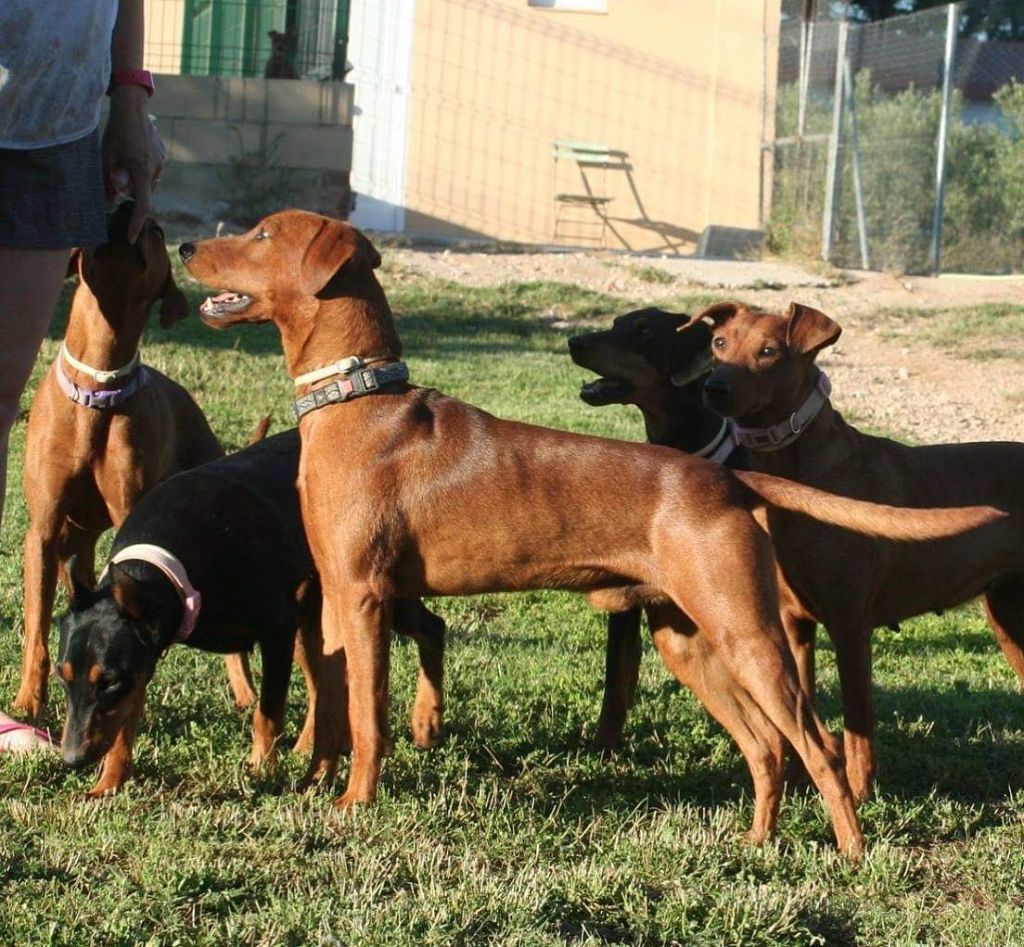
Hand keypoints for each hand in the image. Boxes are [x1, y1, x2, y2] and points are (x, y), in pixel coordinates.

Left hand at [102, 85, 166, 241]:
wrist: (132, 107)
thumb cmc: (116, 132)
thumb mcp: (106, 158)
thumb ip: (109, 182)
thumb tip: (110, 203)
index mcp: (141, 172)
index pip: (141, 206)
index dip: (136, 224)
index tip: (130, 239)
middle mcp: (155, 170)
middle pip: (142, 192)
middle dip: (129, 190)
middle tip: (115, 175)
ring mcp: (161, 162)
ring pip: (146, 181)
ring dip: (135, 178)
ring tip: (123, 158)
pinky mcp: (162, 155)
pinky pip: (151, 169)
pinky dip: (141, 168)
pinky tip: (133, 151)